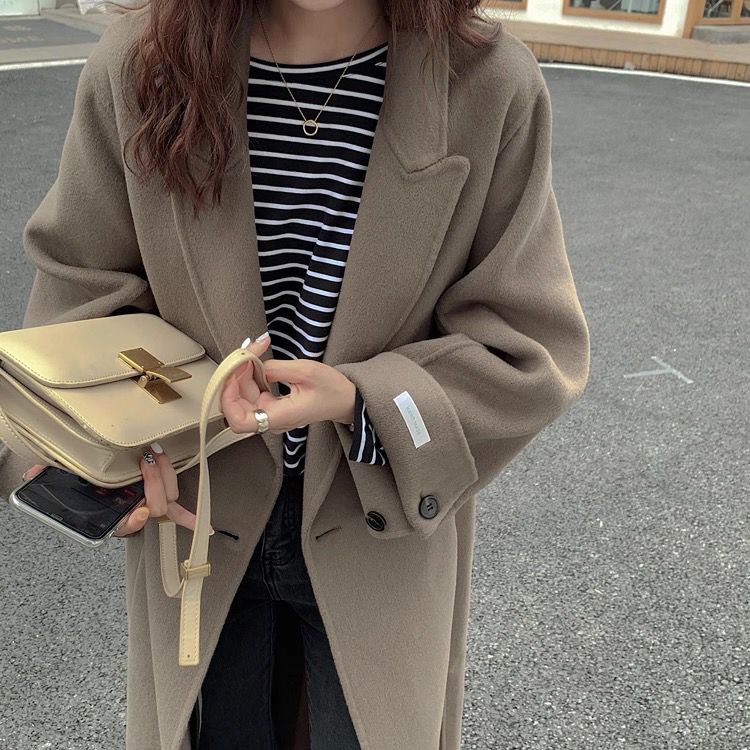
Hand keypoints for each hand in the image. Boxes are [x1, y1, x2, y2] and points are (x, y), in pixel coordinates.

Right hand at [20, 457, 203, 539]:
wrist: (97, 490)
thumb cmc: (85, 485)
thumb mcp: (67, 481)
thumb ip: (51, 478)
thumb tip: (35, 474)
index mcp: (111, 517)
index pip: (124, 524)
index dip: (133, 520)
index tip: (139, 510)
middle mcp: (132, 515)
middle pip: (153, 505)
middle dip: (153, 482)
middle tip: (145, 459)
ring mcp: (149, 508)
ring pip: (167, 498)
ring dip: (165, 476)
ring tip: (156, 456)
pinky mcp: (162, 501)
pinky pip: (178, 511)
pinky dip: (190, 519)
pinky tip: (204, 526)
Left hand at [219, 333, 356, 433]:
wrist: (346, 399)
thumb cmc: (332, 390)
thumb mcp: (307, 371)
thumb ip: (276, 368)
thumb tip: (254, 366)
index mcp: (280, 417)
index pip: (239, 421)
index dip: (228, 399)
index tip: (233, 376)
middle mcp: (272, 419)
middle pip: (237, 404)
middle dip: (236, 376)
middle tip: (247, 353)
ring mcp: (270, 413)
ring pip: (242, 395)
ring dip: (243, 372)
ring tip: (255, 350)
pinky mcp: (271, 405)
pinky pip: (252, 391)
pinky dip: (250, 374)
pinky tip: (257, 359)